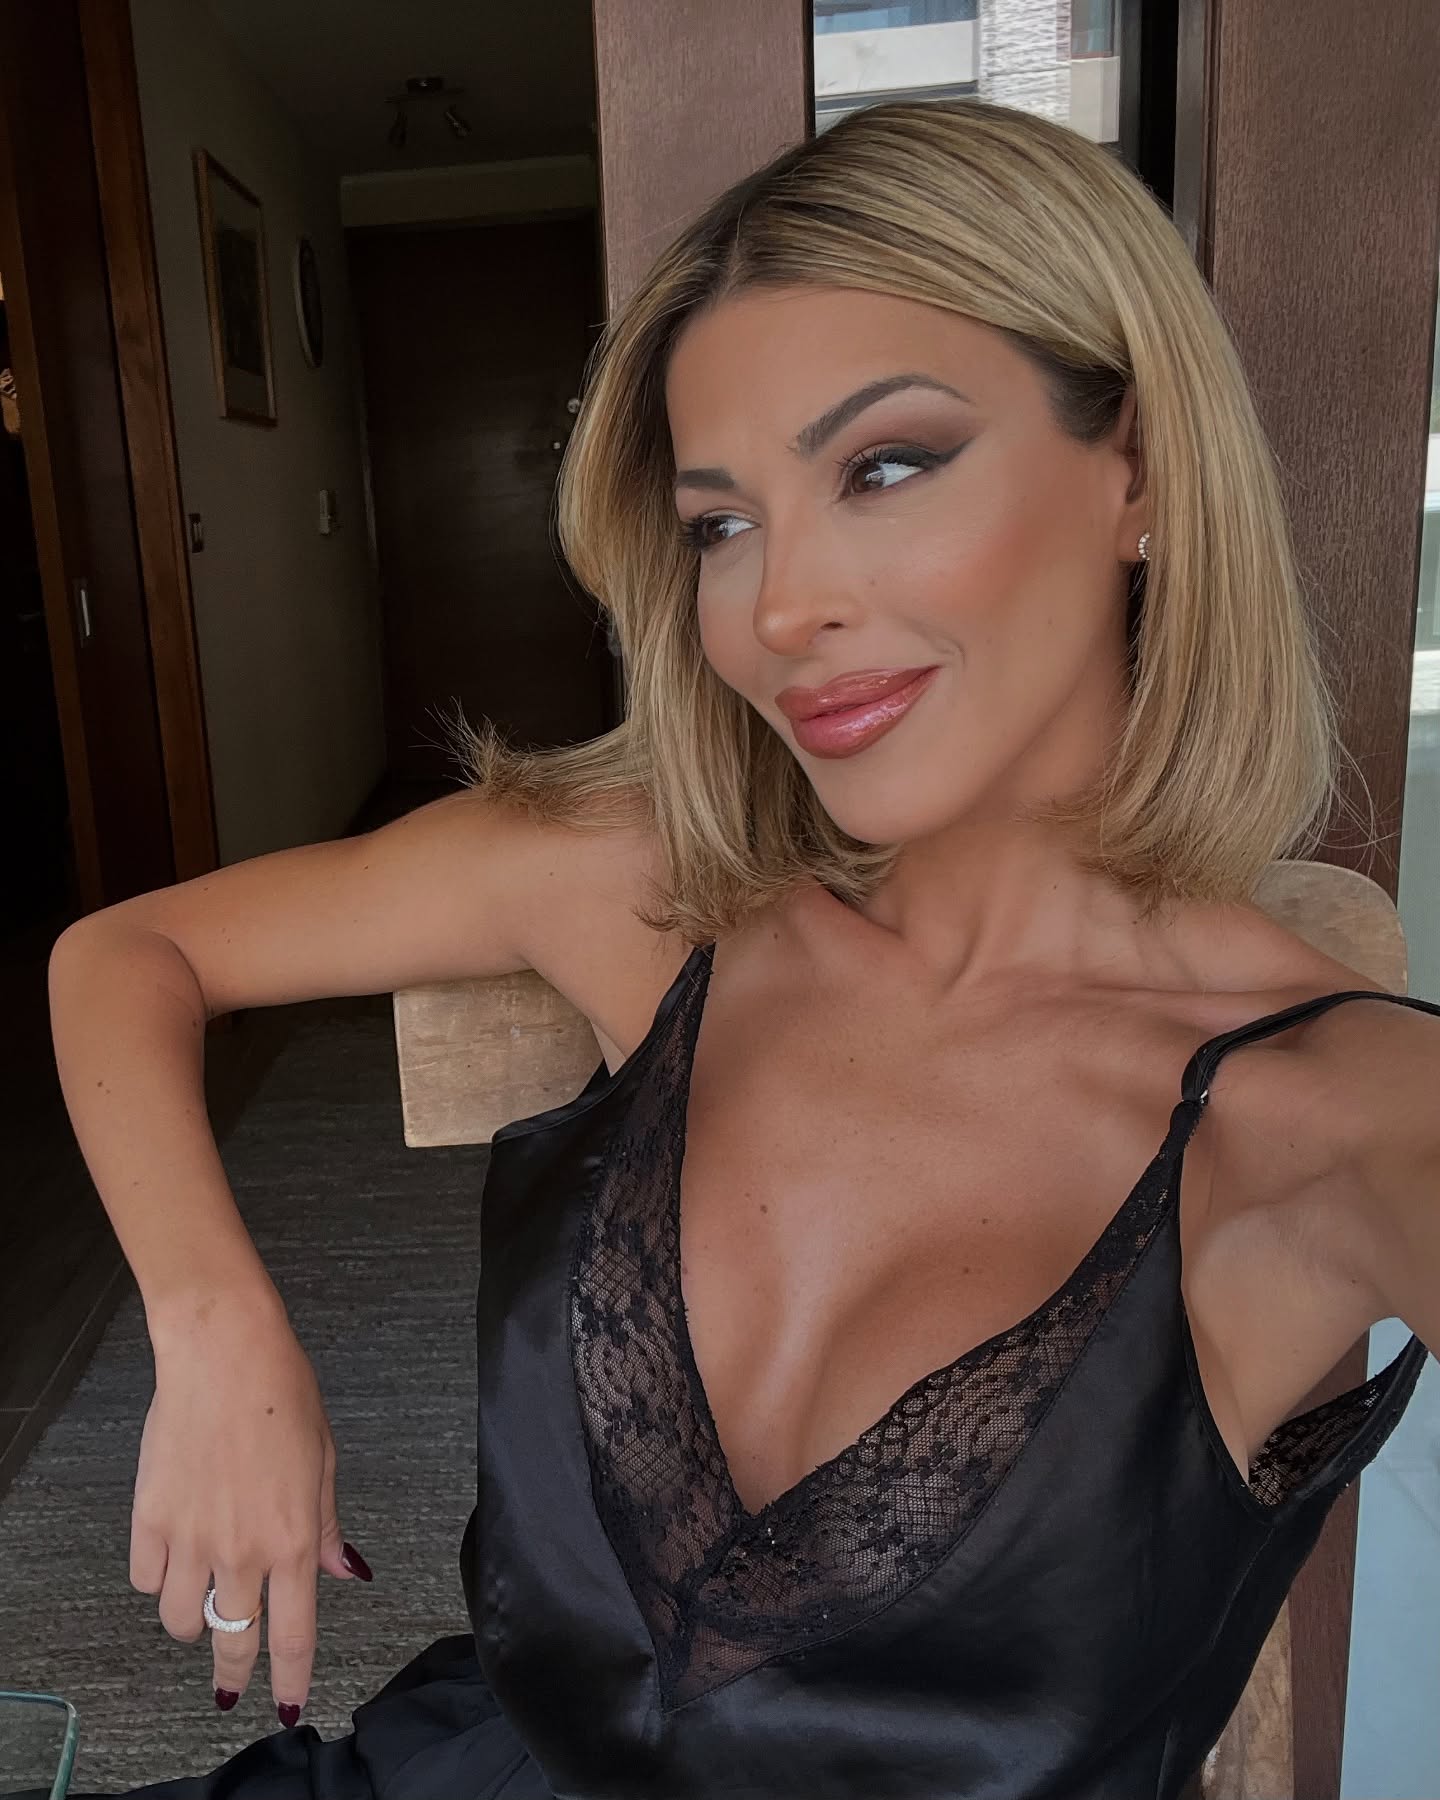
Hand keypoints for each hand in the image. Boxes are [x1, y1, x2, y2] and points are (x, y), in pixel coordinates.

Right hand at [130, 1300, 371, 1720]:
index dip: (291, 1679)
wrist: (224, 1354)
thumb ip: (326, 1525)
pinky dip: (155, 1579)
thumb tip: (342, 1572)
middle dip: (234, 1672)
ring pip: (177, 1620)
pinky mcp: (149, 1518)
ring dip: (191, 1620)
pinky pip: (143, 1579)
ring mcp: (190, 1539)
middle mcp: (241, 1551)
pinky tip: (170, 1558)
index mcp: (293, 1539)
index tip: (290, 1706)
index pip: (294, 1635)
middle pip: (232, 1640)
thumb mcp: (325, 1458)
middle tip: (233, 1684)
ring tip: (202, 1599)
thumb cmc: (284, 1393)